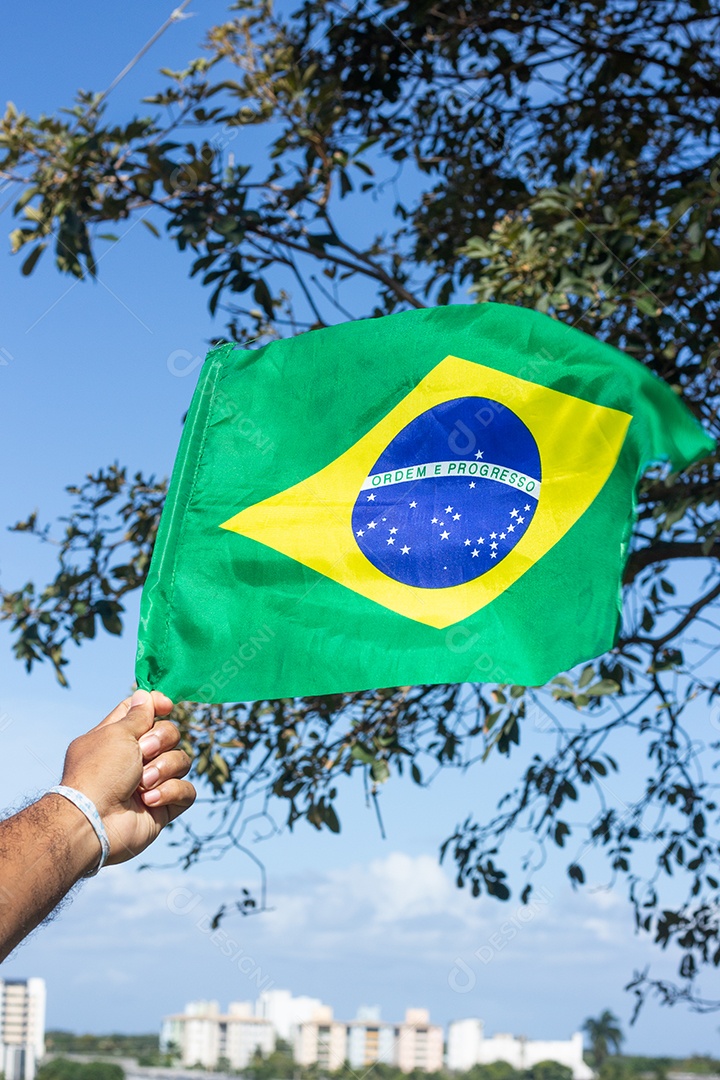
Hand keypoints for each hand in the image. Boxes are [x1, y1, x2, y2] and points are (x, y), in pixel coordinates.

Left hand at [60, 689, 195, 864]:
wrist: (95, 821)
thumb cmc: (99, 772)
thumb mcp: (116, 733)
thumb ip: (138, 715)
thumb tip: (145, 695)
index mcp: (119, 737)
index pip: (144, 712)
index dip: (158, 705)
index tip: (165, 706)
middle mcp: (135, 758)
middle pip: (170, 733)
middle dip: (161, 740)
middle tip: (144, 752)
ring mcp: (151, 782)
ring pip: (181, 761)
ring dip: (163, 769)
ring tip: (142, 785)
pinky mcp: (164, 806)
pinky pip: (186, 790)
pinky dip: (170, 792)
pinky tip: (149, 801)